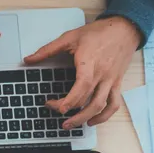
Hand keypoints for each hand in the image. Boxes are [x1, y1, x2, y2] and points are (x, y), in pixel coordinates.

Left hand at [24, 16, 141, 128]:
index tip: (57, 107)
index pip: (82, 86)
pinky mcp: (117, 83)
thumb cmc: (99, 32)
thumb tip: (28, 59)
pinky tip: (92, 121)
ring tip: (71, 125)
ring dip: (85, 118)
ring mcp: (111, 80)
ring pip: (101, 105)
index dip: (70, 100)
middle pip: (89, 100)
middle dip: (71, 111)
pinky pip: (114, 104)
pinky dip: (104, 116)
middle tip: (56, 114)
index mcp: (90, 63)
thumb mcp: (70, 37)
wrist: (125, 28)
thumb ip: (48, 50)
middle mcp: (102, 74)